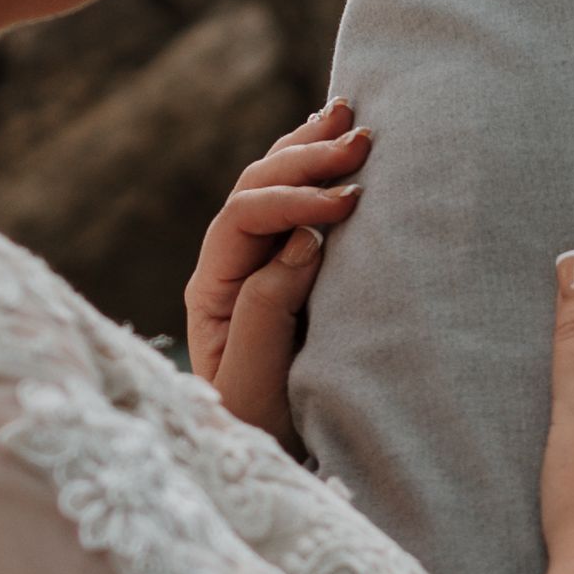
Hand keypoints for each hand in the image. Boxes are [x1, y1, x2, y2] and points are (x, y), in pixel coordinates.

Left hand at [184, 99, 367, 443]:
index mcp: (210, 289)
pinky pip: (296, 205)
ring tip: (350, 116)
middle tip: (362, 142)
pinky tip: (330, 139)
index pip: (244, 217)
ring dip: (310, 149)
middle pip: (256, 187)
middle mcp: (228, 266)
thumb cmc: (259, 427)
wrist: (272, 457)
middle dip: (306, 159)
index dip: (292, 200)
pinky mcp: (289, 269)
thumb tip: (303, 237)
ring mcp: (257, 263)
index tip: (346, 205)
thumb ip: (269, 309)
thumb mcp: (256, 379)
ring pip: (273, 185)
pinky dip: (315, 169)